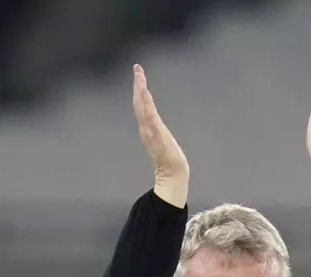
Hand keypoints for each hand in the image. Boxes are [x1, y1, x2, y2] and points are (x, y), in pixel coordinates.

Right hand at [131, 64, 188, 207]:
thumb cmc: (169, 161)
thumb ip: (157, 132)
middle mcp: (146, 127)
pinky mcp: (156, 135)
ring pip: (142, 106)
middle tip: (137, 68)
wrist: (173, 175)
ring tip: (139, 75)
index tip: (139, 73)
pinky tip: (145, 94)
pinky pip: (149, 116)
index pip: (141, 105)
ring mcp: (150, 131)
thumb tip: (156, 126)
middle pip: (139, 102)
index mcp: (147, 128)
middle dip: (138, 84)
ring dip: (140, 90)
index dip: (139, 89)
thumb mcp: (162, 142)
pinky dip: (146, 104)